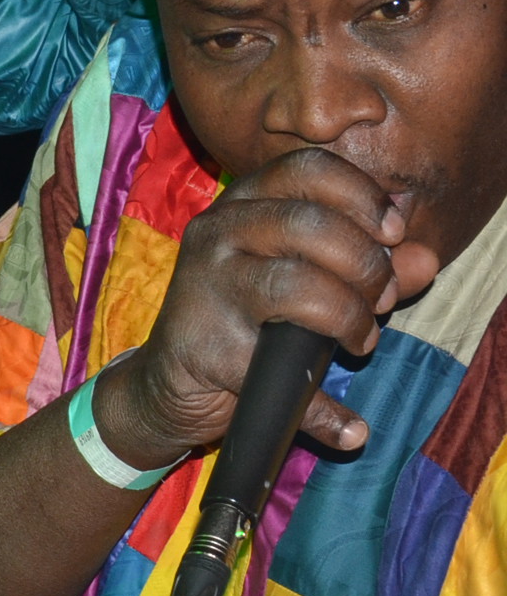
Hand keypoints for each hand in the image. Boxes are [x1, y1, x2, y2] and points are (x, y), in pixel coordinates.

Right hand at [99, 148, 439, 468]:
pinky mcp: (206, 349)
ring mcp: (205, 289)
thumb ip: (367, 264)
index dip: (361, 196)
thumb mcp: (308, 279)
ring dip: (351, 319)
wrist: (170, 383)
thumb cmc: (248, 318)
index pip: (306, 170)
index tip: (393, 234)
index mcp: (242, 205)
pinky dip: (325, 411)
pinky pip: (283, 373)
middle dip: (366, 265)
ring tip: (360, 341)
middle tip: (381, 301)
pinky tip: (348, 425)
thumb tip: (426, 260)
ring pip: (298, 285)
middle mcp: (216, 235)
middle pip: (310, 225)